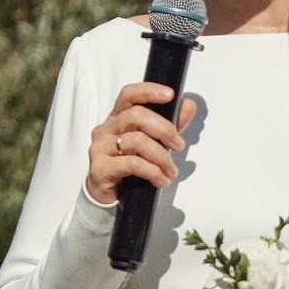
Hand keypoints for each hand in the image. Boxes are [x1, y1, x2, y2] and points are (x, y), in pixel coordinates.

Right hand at [85, 84, 200, 205]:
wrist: (109, 197)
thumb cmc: (128, 167)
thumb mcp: (153, 143)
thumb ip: (170, 124)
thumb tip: (188, 105)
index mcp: (117, 119)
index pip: (128, 95)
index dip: (148, 91)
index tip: (170, 95)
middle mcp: (105, 130)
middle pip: (135, 116)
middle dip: (164, 129)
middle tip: (179, 145)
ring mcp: (100, 148)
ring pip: (136, 141)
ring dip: (161, 157)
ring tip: (171, 170)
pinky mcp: (99, 168)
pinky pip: (132, 164)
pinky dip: (152, 172)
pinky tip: (161, 179)